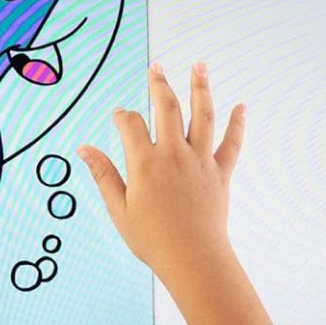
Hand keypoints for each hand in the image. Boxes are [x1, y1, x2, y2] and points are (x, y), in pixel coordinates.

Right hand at [77, 62, 245, 288]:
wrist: (193, 259)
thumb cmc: (152, 240)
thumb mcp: (119, 209)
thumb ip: (103, 175)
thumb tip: (84, 148)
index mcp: (144, 163)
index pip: (130, 124)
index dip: (122, 116)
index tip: (118, 115)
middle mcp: (173, 154)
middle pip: (166, 108)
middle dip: (159, 84)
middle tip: (156, 68)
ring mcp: (199, 161)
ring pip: (202, 115)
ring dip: (200, 87)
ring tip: (199, 65)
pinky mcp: (219, 173)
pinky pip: (231, 143)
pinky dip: (237, 124)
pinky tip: (241, 107)